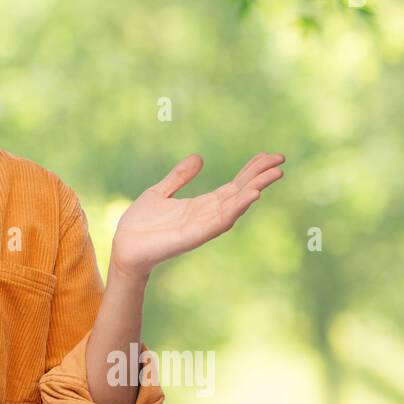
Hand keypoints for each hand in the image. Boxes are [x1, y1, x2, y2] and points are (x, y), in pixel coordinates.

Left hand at [110, 152, 284, 278]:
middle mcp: (208, 215)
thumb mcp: (160, 192)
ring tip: (272, 175)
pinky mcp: (194, 235)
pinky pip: (220, 221)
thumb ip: (179, 177)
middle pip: (240, 193)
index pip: (234, 186)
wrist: (123, 247)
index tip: (269, 155)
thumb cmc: (140, 224)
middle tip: (280, 160)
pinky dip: (236, 208)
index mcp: (202, 205)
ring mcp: (203, 226)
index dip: (251, 170)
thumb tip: (199, 157)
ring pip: (235, 205)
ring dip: (254, 190)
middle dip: (260, 177)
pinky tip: (251, 194)